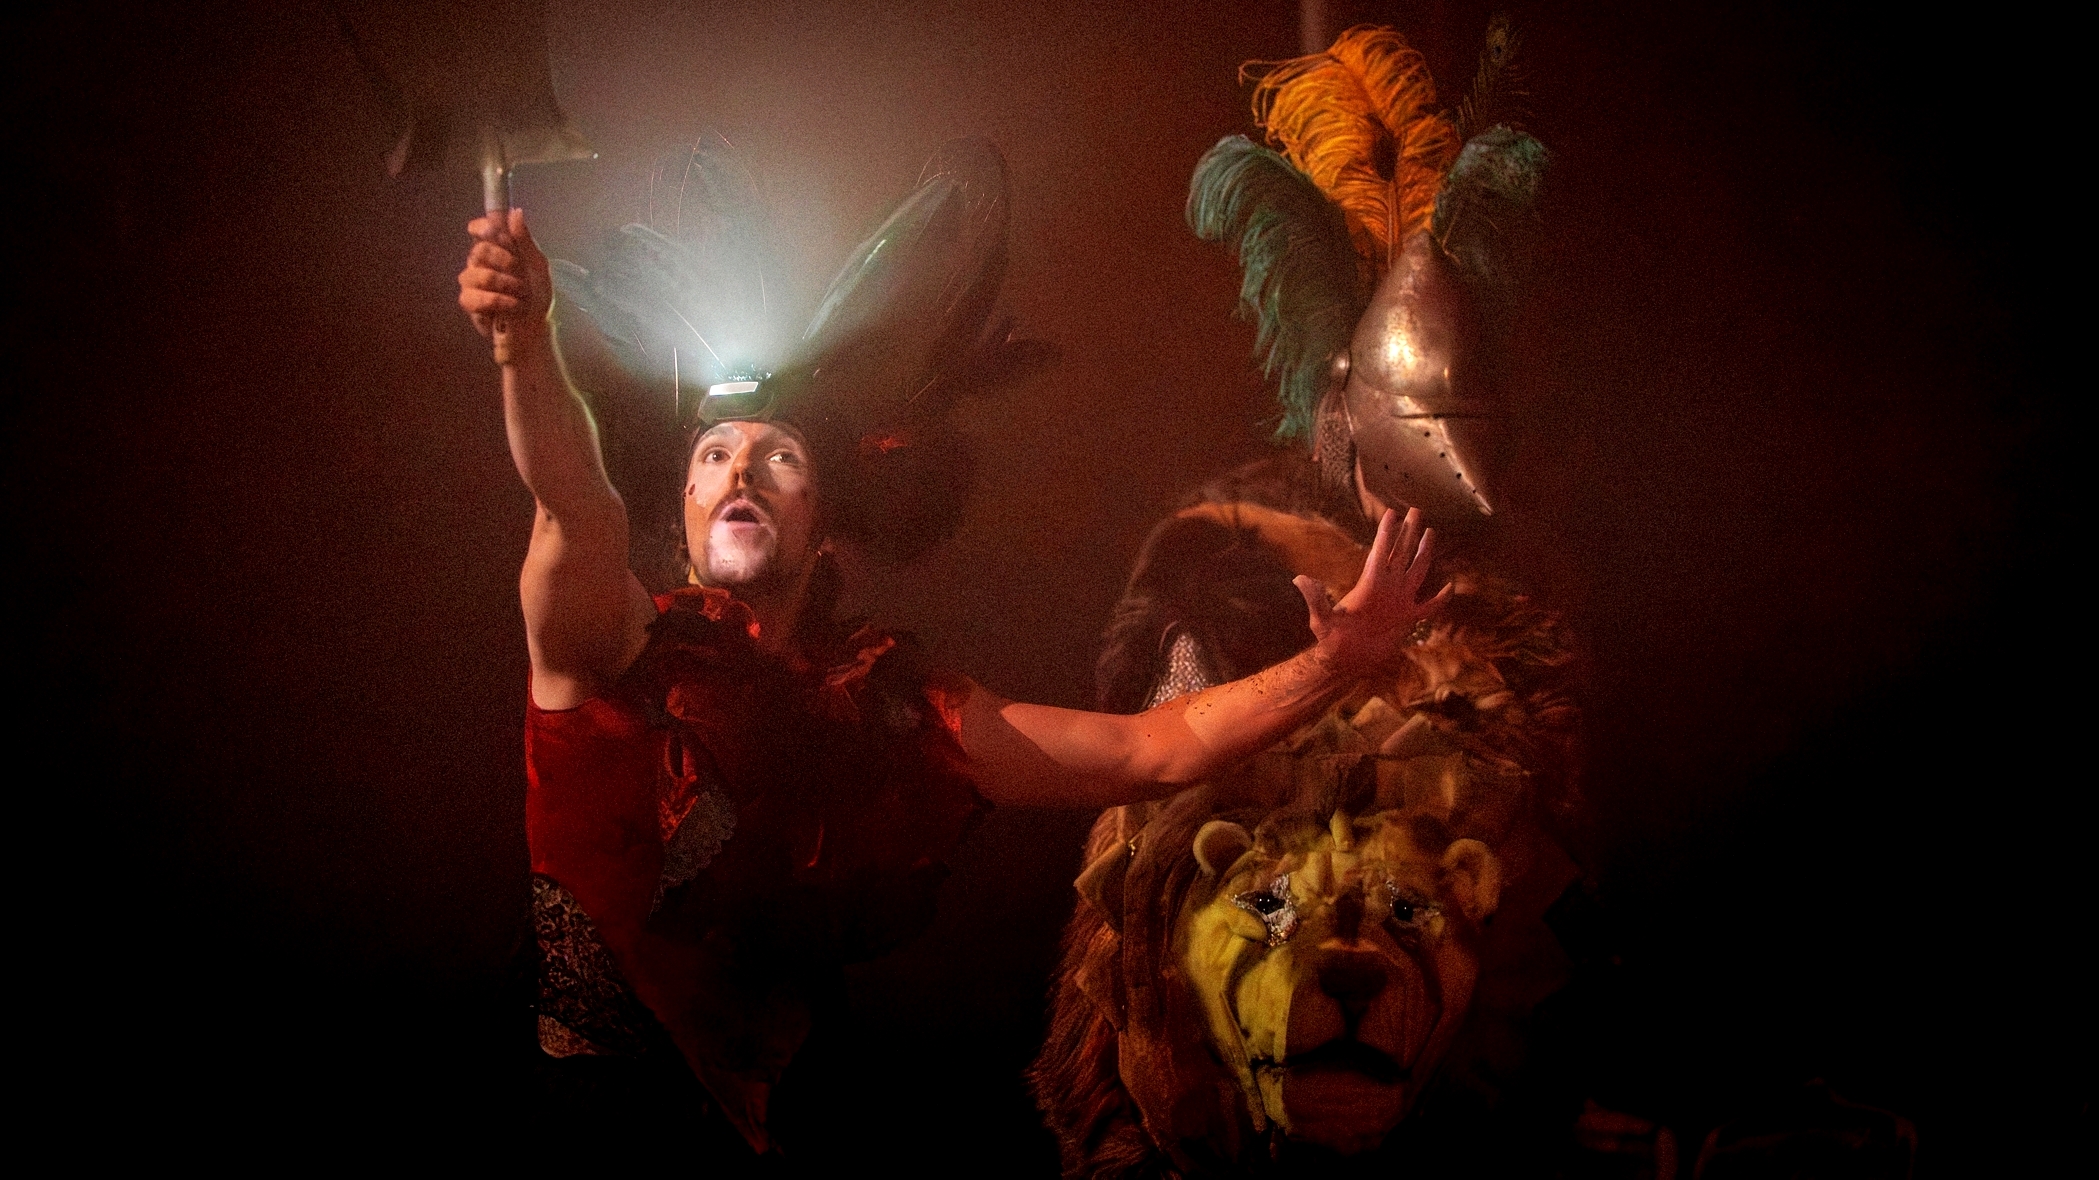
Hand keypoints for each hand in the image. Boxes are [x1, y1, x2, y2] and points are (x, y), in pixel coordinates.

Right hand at [457, 208, 551, 363]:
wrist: (536, 327)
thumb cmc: (536, 295)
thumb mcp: (537, 265)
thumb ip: (524, 240)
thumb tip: (515, 212)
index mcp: (496, 250)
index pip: (479, 230)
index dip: (483, 227)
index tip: (494, 230)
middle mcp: (480, 263)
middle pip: (479, 250)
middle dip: (504, 261)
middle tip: (520, 274)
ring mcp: (472, 283)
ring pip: (477, 274)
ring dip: (505, 284)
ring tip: (520, 294)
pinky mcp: (470, 304)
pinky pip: (473, 297)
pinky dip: (497, 301)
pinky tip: (512, 306)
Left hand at [1294, 507, 1450, 679]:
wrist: (1345, 660)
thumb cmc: (1331, 640)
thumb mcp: (1322, 619)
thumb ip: (1315, 599)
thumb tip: (1300, 579)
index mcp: (1370, 585)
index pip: (1381, 552)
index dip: (1387, 533)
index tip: (1392, 512)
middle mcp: (1387, 588)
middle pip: (1402, 553)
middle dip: (1409, 531)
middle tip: (1415, 510)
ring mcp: (1399, 601)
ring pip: (1417, 570)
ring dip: (1424, 552)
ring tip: (1430, 532)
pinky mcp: (1407, 619)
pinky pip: (1429, 607)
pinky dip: (1440, 599)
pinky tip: (1450, 587)